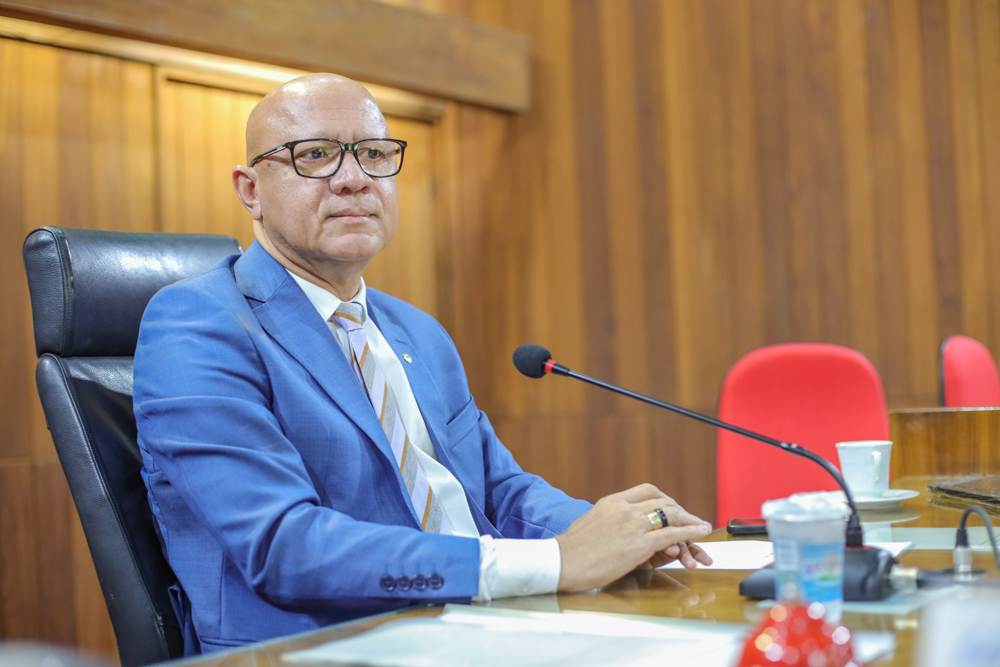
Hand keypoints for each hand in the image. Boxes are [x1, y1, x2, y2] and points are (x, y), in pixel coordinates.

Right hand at [555, 484, 712, 592]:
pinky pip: (672, 533)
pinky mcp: (639, 544)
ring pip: (671, 515)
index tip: (673, 506)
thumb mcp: (590, 523)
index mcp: (612, 502)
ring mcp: (632, 525)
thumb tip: (615, 525)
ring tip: (702, 526)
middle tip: (692, 519)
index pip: (647, 490)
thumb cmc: (572, 550)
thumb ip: (608, 520)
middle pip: (663, 502)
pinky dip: (690, 532)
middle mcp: (624, 509)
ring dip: (691, 521)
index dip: (665, 498)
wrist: (562, 562)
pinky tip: (701, 533)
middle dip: (681, 511)